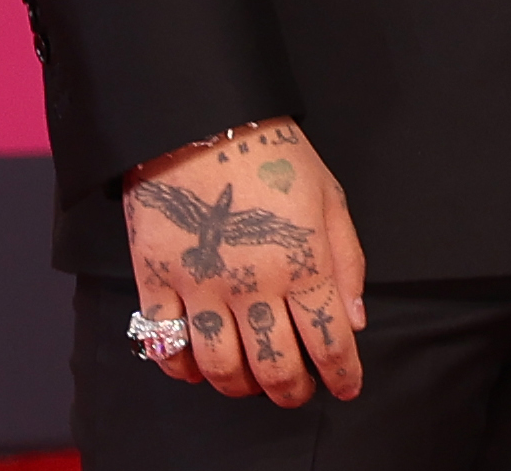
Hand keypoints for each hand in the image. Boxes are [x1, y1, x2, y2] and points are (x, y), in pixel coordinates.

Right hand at [123, 117, 368, 404]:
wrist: (202, 119)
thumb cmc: (274, 155)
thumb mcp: (329, 197)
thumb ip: (346, 261)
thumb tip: (354, 321)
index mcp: (301, 261)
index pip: (328, 340)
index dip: (342, 374)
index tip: (347, 387)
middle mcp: (252, 282)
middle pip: (274, 366)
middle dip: (291, 391)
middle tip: (297, 392)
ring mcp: (200, 285)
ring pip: (220, 366)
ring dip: (239, 386)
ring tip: (251, 382)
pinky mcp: (156, 280)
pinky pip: (165, 345)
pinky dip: (182, 368)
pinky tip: (198, 366)